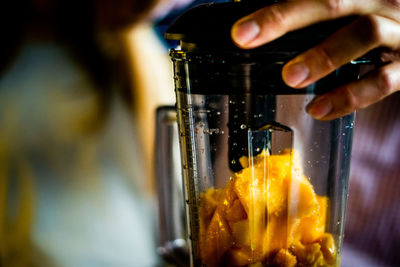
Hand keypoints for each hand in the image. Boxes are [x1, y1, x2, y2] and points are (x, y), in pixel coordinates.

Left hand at [231, 0, 399, 119]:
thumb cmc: (378, 24)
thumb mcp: (352, 11)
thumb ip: (315, 17)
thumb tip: (264, 23)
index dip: (276, 13)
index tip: (242, 32)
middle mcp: (380, 3)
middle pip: (333, 3)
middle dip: (285, 19)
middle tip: (248, 39)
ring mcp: (399, 32)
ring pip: (365, 33)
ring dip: (323, 55)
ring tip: (290, 78)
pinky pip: (382, 81)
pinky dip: (349, 97)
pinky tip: (319, 109)